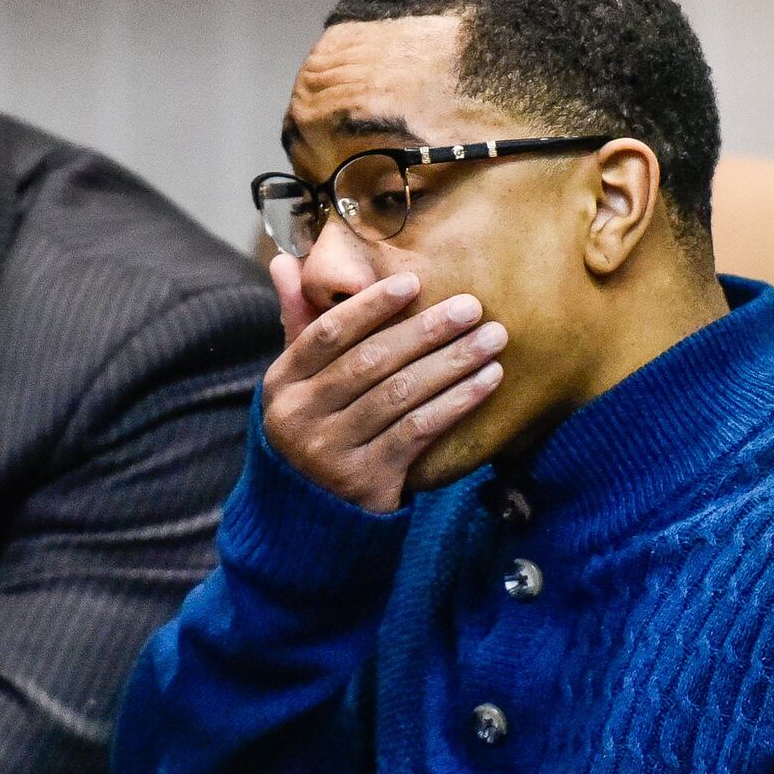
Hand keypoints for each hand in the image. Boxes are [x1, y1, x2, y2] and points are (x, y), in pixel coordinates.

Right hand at [261, 254, 506, 511]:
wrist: (308, 514)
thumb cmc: (313, 426)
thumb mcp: (297, 379)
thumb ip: (298, 321)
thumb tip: (286, 260)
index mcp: (282, 384)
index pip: (327, 333)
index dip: (370, 306)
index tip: (414, 282)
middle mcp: (299, 418)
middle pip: (370, 362)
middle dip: (426, 330)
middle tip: (471, 307)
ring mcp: (331, 452)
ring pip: (400, 395)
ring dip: (452, 363)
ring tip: (491, 340)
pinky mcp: (366, 481)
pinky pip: (418, 432)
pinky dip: (455, 403)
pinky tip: (486, 382)